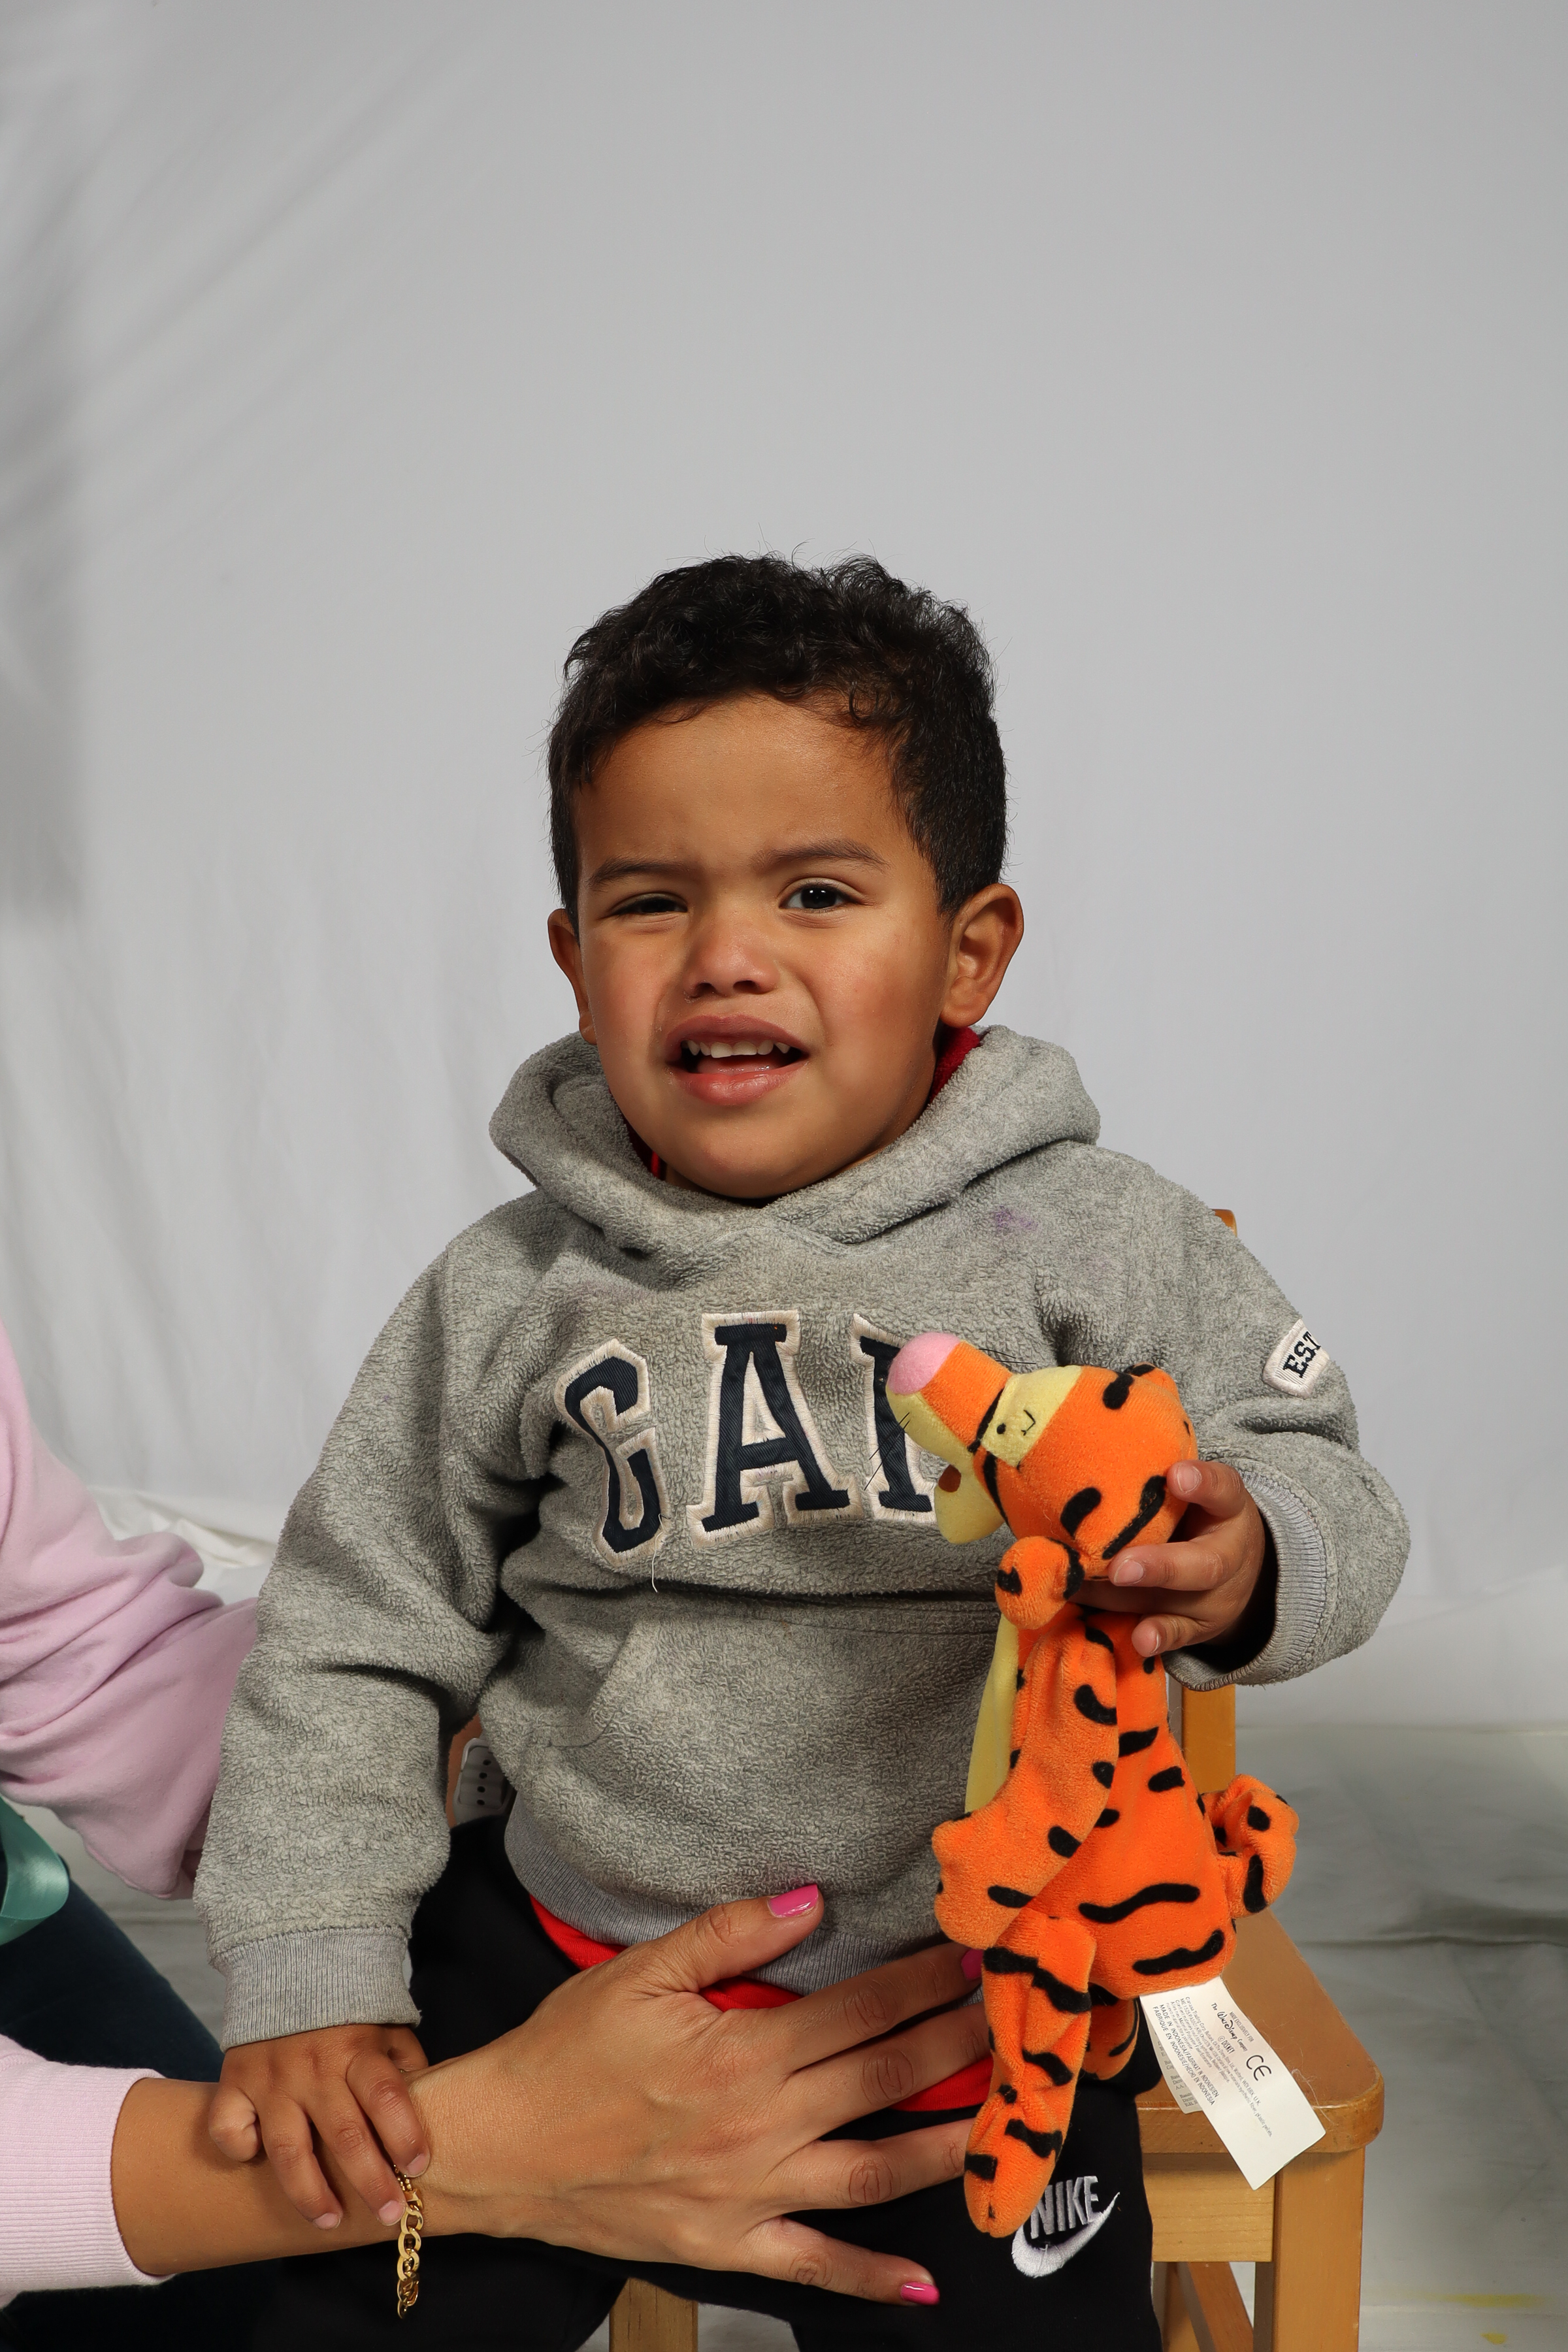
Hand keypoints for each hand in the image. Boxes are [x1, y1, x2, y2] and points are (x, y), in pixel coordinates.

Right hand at [210, 2020, 429, 2228]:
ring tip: (329, 2222)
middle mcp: (314, 2065)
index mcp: (358, 2048)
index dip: (405, 2133)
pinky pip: (228, 2127)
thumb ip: (405, 2068)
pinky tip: (255, 2163)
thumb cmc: (349, 2017)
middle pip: (344, 2133)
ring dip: (310, 2192)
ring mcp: (271, 2075)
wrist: (291, 1966)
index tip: (420, 2167)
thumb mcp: (386, 2030)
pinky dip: (239, 2149)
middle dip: (369, 2181)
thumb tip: (432, 2113)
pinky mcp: (234, 2080)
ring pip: (288, 2148)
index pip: (386, 2095)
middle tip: (390, 2214)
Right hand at [410, 1887, 985, 2304]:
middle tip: (1012, 2017)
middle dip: (958, 2045)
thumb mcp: (642, 1970)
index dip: (923, 1982)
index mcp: (741, 2053)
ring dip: (947, 2145)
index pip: (859, 2010)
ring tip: (1005, 2121)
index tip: (972, 1958)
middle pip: (884, 2080)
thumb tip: (811, 1903)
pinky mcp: (730, 2245)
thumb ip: (732, 1935)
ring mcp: (750, 2194)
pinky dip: (872, 2279)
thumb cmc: (566, 2052)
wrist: (500, 2148)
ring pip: (874, 2172)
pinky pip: (815, 2268)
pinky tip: (926, 2282)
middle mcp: (758, 2126)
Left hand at [1097, 1458, 1271, 1658]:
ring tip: (1085, 1591)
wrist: (1238, 1569)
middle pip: (1204, 1565)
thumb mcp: (1195, 1494)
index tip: (1176, 1475)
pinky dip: (1157, 1637)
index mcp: (1229, 1509)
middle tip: (1119, 1567)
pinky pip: (1179, 1635)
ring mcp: (1215, 1598)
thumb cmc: (1199, 1517)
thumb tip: (1091, 1466)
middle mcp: (1228, 1556)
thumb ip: (1159, 1483)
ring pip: (1175, 1601)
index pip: (1224, 1490)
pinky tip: (1138, 1639)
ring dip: (1129, 1600)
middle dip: (1160, 1566)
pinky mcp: (1198, 1627)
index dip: (1203, 1484)